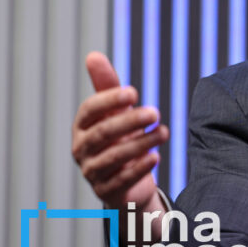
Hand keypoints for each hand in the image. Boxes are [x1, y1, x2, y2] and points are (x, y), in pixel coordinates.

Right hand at [71, 52, 168, 212]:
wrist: (126, 179)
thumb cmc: (119, 137)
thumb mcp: (115, 112)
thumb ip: (107, 86)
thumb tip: (93, 55)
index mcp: (82, 126)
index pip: (89, 111)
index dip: (109, 100)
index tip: (134, 91)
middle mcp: (82, 149)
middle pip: (102, 133)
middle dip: (129, 121)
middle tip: (155, 112)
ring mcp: (92, 171)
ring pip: (114, 157)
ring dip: (142, 143)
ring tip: (165, 132)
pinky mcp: (107, 191)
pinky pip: (122, 180)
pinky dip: (139, 168)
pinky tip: (156, 157)